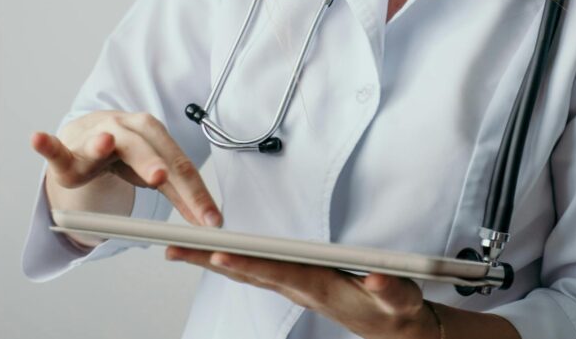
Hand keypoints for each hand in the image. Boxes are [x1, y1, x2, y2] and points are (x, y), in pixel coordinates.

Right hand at [30, 111, 221, 227]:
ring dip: (103, 143)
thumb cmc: (130, 156)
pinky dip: (47, 145)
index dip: (196, 193)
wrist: (91, 135)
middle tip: (163, 177)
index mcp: (156, 135)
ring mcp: (96, 137)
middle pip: (147, 150)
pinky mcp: (68, 152)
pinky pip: (57, 149)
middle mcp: (129, 129)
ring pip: (104, 142)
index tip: (210, 219)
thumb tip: (209, 222)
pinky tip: (37, 138)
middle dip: (155, 164)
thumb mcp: (156, 171)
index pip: (180, 167)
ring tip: (105, 143)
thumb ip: (178, 192)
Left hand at [164, 249, 438, 338]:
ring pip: (248, 273)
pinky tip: (215, 256)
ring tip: (180, 250)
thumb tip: (379, 278)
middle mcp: (301, 288)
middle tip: (173, 248)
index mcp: (321, 288)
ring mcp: (296, 288)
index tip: (217, 252)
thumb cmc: (394, 310)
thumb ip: (391, 289)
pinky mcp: (298, 284)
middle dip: (210, 260)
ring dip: (213, 261)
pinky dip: (233, 263)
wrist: (394, 328)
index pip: (278, 272)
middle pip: (249, 271)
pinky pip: (257, 273)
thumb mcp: (401, 300)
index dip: (248, 263)